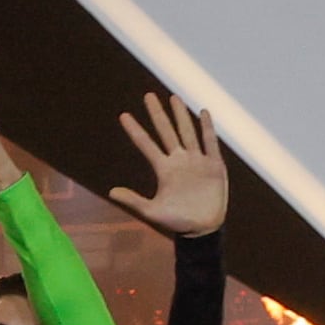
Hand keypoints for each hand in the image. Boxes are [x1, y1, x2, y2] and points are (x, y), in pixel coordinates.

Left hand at [103, 91, 228, 241]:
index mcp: (164, 169)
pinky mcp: (214, 165)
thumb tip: (111, 192)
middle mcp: (179, 160)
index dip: (135, 130)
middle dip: (157, 114)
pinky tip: (203, 113)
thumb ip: (133, 201)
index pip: (146, 144)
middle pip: (166, 131)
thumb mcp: (152, 212)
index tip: (123, 115)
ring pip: (187, 132)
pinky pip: (210, 143)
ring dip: (180, 115)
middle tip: (148, 95)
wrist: (203, 228)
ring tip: (173, 98)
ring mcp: (197, 161)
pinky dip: (207, 128)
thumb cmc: (177, 221)